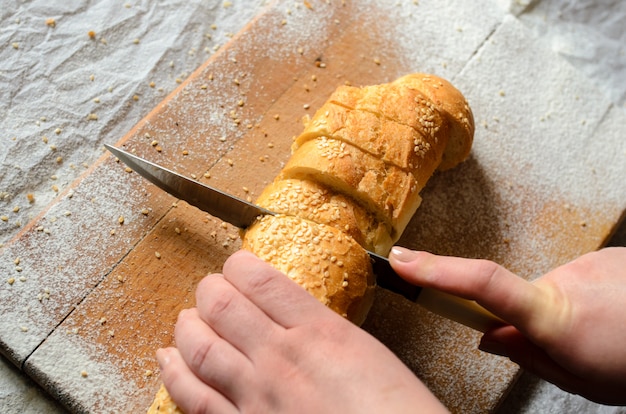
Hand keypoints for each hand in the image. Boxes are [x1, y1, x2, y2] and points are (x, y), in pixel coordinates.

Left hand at [157, 250, 447, 413]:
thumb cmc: (397, 413)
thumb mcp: (371, 357)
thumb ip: (329, 336)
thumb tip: (305, 325)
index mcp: (320, 332)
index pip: (261, 280)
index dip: (240, 265)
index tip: (238, 265)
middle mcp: (281, 358)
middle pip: (223, 304)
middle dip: (210, 290)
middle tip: (211, 289)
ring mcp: (258, 395)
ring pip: (201, 345)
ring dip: (188, 324)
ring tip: (187, 317)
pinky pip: (195, 398)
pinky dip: (174, 374)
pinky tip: (166, 359)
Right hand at [389, 246, 625, 404]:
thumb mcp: (578, 379)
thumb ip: (526, 354)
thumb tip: (488, 337)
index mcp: (554, 317)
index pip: (481, 285)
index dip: (436, 271)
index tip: (399, 260)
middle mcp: (567, 279)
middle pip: (520, 294)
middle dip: (530, 318)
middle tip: (569, 346)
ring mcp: (589, 262)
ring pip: (553, 287)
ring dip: (565, 309)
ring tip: (602, 331)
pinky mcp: (607, 254)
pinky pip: (580, 276)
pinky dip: (588, 297)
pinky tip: (614, 314)